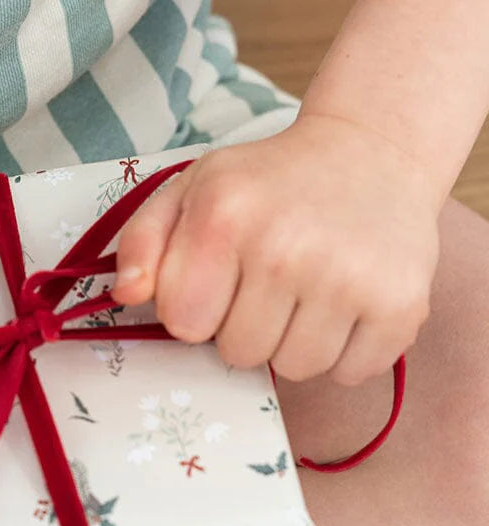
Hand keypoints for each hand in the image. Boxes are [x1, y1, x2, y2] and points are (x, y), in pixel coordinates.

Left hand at [113, 115, 441, 384]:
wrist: (373, 152)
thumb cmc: (270, 181)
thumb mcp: (193, 188)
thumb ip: (143, 240)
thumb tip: (125, 295)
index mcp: (225, 217)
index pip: (184, 324)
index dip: (197, 309)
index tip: (219, 281)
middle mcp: (287, 248)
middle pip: (239, 353)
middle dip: (246, 327)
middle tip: (270, 283)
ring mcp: (349, 278)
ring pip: (295, 369)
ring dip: (295, 341)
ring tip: (308, 292)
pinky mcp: (401, 305)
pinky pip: (350, 374)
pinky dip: (346, 351)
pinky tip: (346, 304)